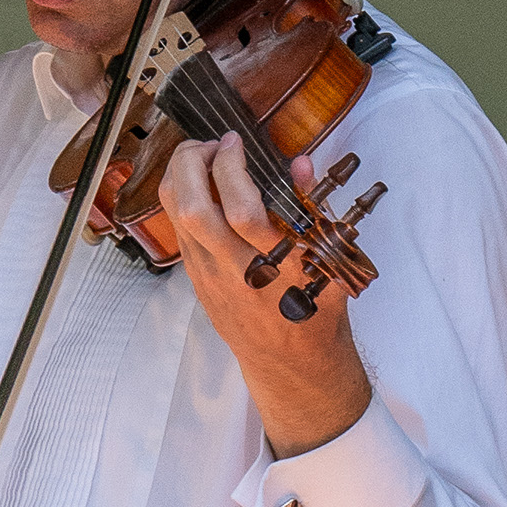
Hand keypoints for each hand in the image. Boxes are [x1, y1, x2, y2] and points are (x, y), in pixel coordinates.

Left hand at [161, 133, 372, 459]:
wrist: (290, 364)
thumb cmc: (316, 311)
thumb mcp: (331, 262)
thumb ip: (315, 210)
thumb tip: (300, 163)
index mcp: (276, 266)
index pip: (241, 209)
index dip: (231, 165)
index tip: (236, 142)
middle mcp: (235, 270)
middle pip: (192, 208)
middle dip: (192, 162)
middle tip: (210, 144)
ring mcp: (208, 276)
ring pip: (175, 216)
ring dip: (180, 176)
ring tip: (202, 158)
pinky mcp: (196, 279)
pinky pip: (178, 229)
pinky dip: (182, 198)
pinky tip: (202, 186)